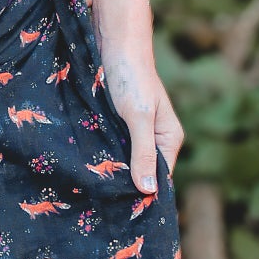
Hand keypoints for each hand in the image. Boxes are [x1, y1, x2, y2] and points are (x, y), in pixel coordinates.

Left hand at [99, 41, 183, 192]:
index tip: (124, 213)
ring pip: (125, 162)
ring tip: (94, 192)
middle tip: (104, 206)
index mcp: (169, 139)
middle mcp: (155, 139)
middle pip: (142, 173)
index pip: (160, 179)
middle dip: (127, 186)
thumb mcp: (138, 118)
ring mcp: (135, 133)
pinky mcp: (117, 126)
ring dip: (112, 173)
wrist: (116, 45)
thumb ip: (143, 152)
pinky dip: (103, 158)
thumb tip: (148, 190)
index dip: (144, 195)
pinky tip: (89, 169)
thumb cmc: (132, 78)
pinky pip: (112, 149)